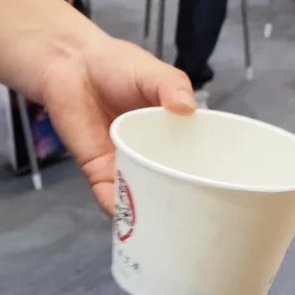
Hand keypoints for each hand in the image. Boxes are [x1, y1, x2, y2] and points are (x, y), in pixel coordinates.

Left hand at [34, 32, 195, 213]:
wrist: (70, 66)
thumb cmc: (115, 65)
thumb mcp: (151, 72)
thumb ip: (171, 85)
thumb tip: (188, 108)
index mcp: (171, 134)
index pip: (194, 160)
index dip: (207, 177)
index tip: (224, 193)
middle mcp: (151, 156)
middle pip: (170, 187)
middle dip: (183, 204)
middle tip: (203, 219)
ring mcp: (125, 167)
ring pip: (143, 199)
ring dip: (155, 215)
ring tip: (174, 230)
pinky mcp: (99, 173)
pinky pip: (113, 199)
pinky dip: (123, 213)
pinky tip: (137, 225)